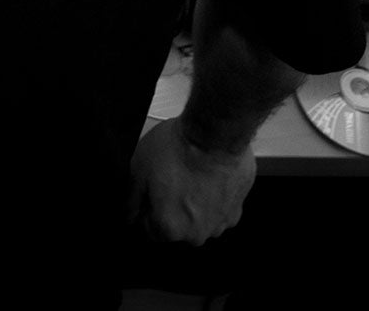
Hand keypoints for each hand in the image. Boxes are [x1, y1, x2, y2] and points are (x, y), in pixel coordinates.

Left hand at [128, 115, 255, 244]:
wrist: (216, 134)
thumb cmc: (179, 150)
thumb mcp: (138, 170)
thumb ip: (132, 199)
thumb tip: (130, 212)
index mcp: (169, 228)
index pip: (148, 228)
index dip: (147, 207)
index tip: (150, 192)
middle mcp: (196, 233)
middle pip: (176, 225)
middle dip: (171, 207)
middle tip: (170, 179)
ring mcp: (220, 222)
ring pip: (200, 218)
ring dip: (194, 203)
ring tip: (190, 175)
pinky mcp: (238, 207)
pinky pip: (220, 208)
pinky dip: (214, 196)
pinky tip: (208, 176)